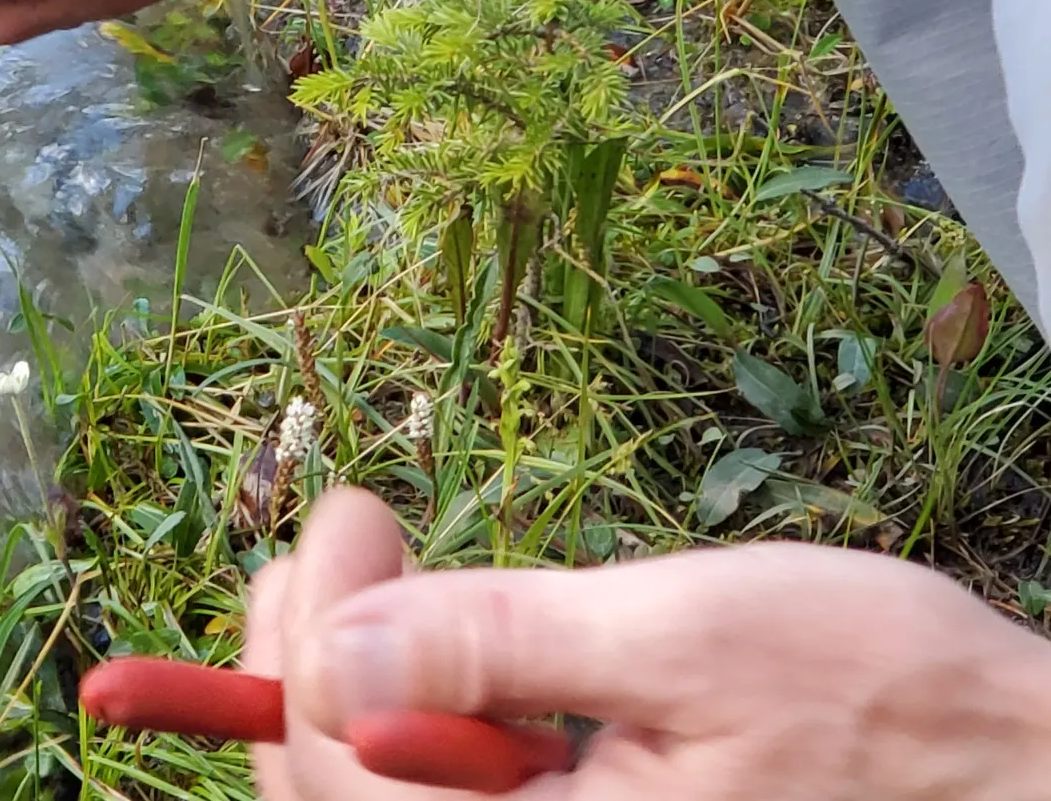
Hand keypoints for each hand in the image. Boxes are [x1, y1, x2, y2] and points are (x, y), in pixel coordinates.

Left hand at [247, 488, 1050, 799]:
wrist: (998, 766)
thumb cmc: (865, 694)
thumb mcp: (678, 642)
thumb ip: (504, 647)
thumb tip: (340, 642)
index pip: (348, 776)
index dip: (312, 638)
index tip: (351, 513)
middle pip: (339, 798)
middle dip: (303, 659)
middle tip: (321, 539)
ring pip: (380, 797)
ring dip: (340, 679)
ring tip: (348, 568)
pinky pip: (446, 792)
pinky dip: (403, 710)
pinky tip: (413, 636)